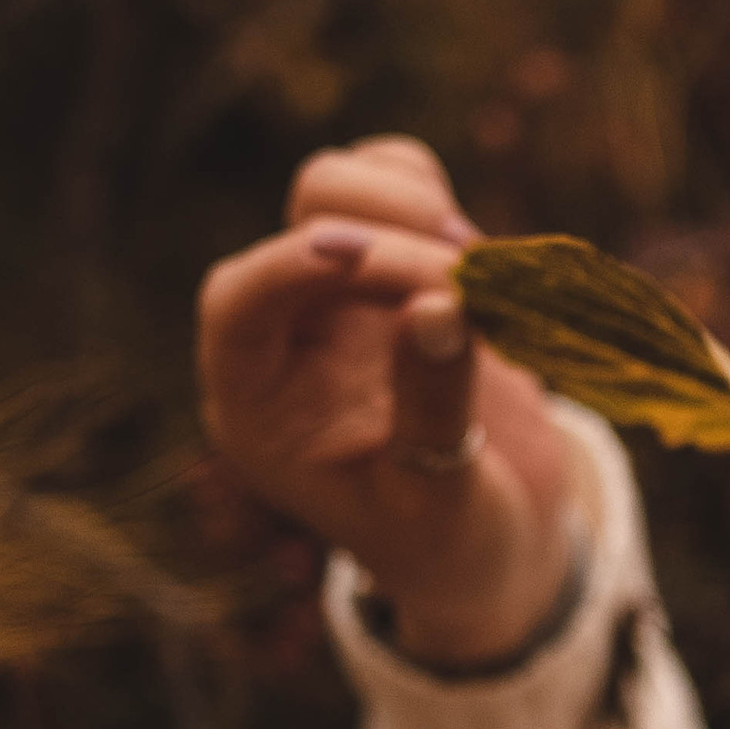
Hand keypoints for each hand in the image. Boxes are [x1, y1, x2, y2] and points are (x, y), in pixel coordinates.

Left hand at [197, 137, 576, 665]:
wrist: (492, 539)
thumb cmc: (451, 544)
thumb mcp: (443, 500)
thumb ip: (433, 410)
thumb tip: (436, 306)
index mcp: (259, 406)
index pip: (237, 304)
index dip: (290, 267)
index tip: (364, 259)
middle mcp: (285, 337)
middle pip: (298, 224)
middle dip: (385, 236)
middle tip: (469, 275)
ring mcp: (337, 295)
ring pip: (340, 186)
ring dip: (410, 204)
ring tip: (480, 264)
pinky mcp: (393, 266)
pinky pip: (392, 184)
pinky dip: (433, 198)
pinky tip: (482, 263)